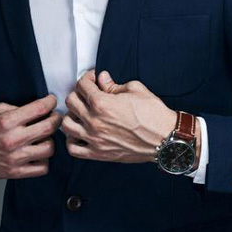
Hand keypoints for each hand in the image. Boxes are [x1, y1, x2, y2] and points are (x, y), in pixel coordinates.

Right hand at [0, 94, 61, 180]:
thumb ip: (17, 109)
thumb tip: (37, 108)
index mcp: (6, 122)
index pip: (39, 109)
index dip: (50, 102)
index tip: (51, 101)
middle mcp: (12, 140)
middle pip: (48, 128)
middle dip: (56, 119)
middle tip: (54, 116)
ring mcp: (14, 158)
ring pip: (49, 148)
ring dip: (50, 140)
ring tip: (44, 136)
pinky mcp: (15, 172)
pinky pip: (42, 168)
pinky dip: (44, 159)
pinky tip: (38, 152)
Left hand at [62, 69, 177, 163]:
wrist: (165, 138)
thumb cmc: (153, 114)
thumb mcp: (135, 89)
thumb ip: (113, 84)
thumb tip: (102, 79)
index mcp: (102, 103)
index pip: (81, 85)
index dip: (87, 78)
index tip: (92, 78)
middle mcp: (95, 121)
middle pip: (70, 102)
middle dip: (78, 93)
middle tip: (87, 93)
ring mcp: (95, 139)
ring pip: (66, 124)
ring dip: (72, 115)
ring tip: (81, 112)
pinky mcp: (98, 154)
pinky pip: (73, 148)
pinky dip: (72, 140)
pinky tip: (80, 133)